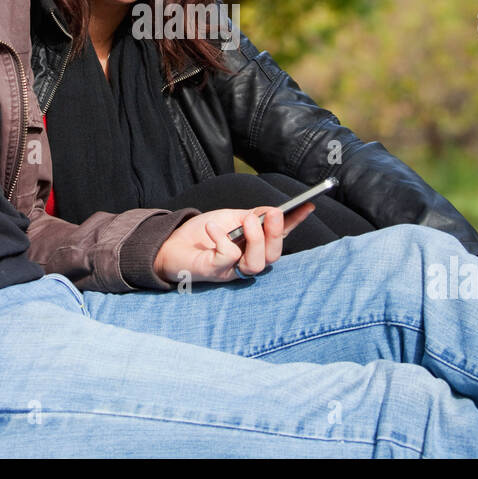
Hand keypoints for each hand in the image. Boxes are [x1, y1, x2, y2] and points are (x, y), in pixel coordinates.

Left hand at [153, 203, 314, 284]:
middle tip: (273, 213)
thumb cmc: (201, 234)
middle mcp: (246, 261)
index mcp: (253, 247)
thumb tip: (273, 211)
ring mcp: (230, 270)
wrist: (169, 244)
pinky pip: (226, 259)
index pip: (278, 236)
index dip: (295, 224)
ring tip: (247, 220)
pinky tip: (213, 228)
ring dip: (256, 240)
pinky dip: (222, 240)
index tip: (308, 205)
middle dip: (275, 234)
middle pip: (271, 256)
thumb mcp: (229, 218)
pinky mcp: (213, 272)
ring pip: (256, 265)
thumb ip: (251, 216)